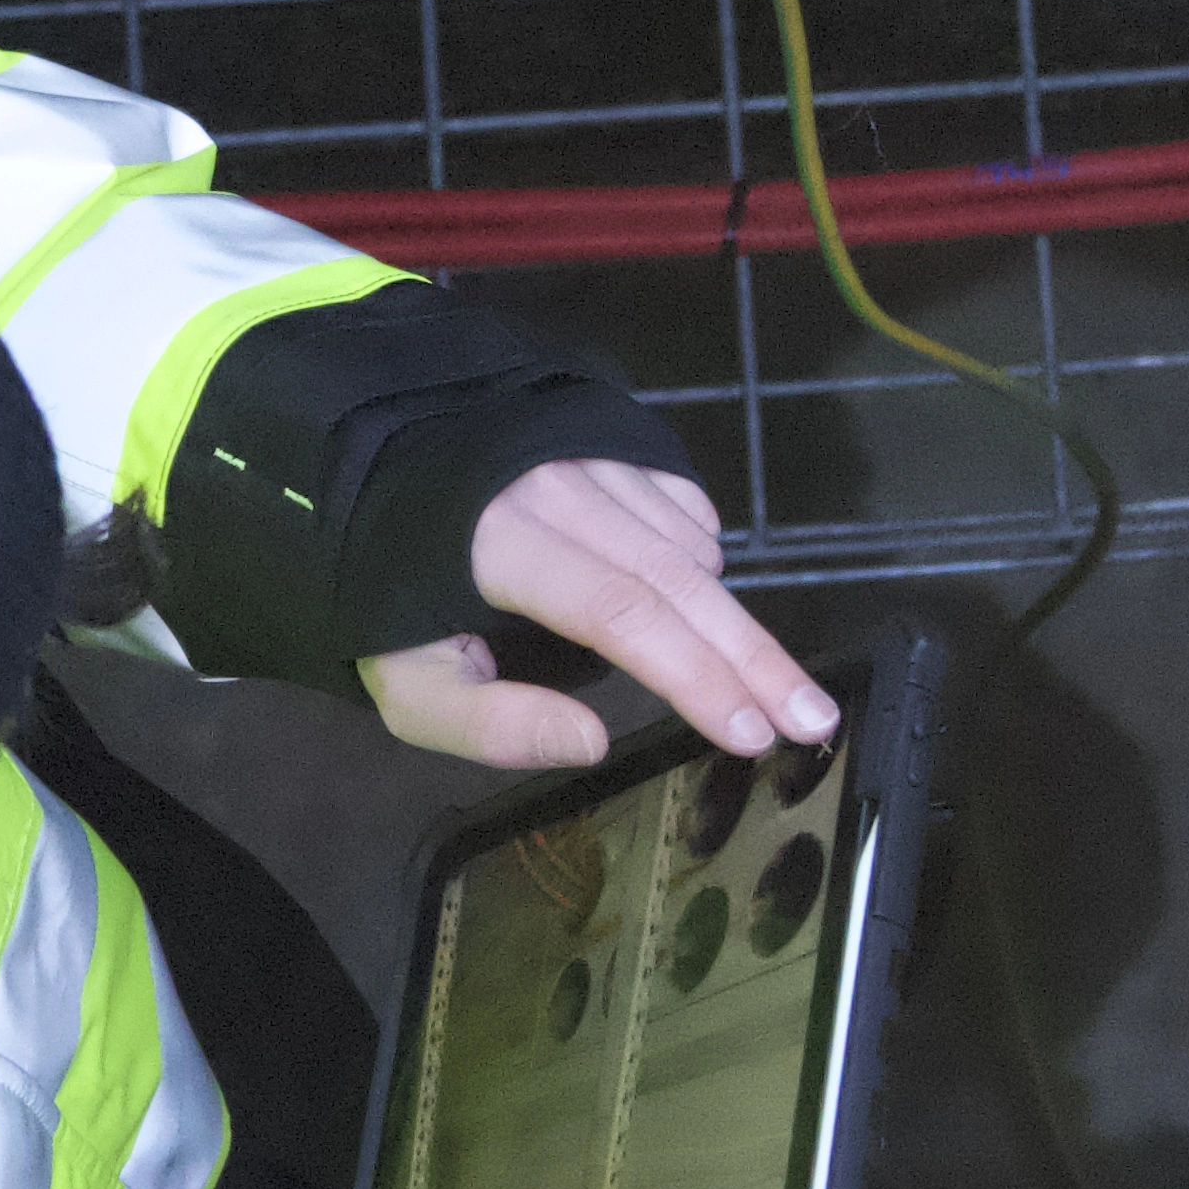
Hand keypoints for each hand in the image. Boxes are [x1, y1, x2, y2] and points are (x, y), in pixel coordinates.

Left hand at [358, 460, 834, 771]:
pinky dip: (702, 562)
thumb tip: (591, 744)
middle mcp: (557, 487)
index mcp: (499, 541)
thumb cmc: (390, 591)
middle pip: (677, 581)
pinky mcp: (616, 443)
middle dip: (753, 658)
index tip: (749, 732)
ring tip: (774, 687)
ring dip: (734, 621)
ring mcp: (592, 456)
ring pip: (687, 546)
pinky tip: (696, 603)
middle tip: (813, 721)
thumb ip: (485, 722)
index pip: (618, 611)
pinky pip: (684, 510)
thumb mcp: (403, 679)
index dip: (691, 674)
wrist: (375, 467)